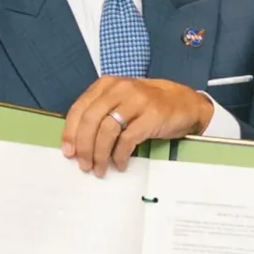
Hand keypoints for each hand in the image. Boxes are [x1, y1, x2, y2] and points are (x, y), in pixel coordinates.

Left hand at [61, 77, 214, 175]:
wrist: (185, 103)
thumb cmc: (149, 105)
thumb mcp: (121, 101)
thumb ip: (101, 113)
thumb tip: (78, 142)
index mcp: (107, 85)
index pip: (80, 108)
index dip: (71, 132)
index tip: (68, 151)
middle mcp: (120, 89)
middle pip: (91, 120)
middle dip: (84, 147)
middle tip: (84, 165)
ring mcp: (137, 101)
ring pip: (107, 131)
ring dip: (100, 154)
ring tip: (100, 168)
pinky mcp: (151, 116)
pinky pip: (127, 140)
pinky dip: (119, 156)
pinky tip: (119, 164)